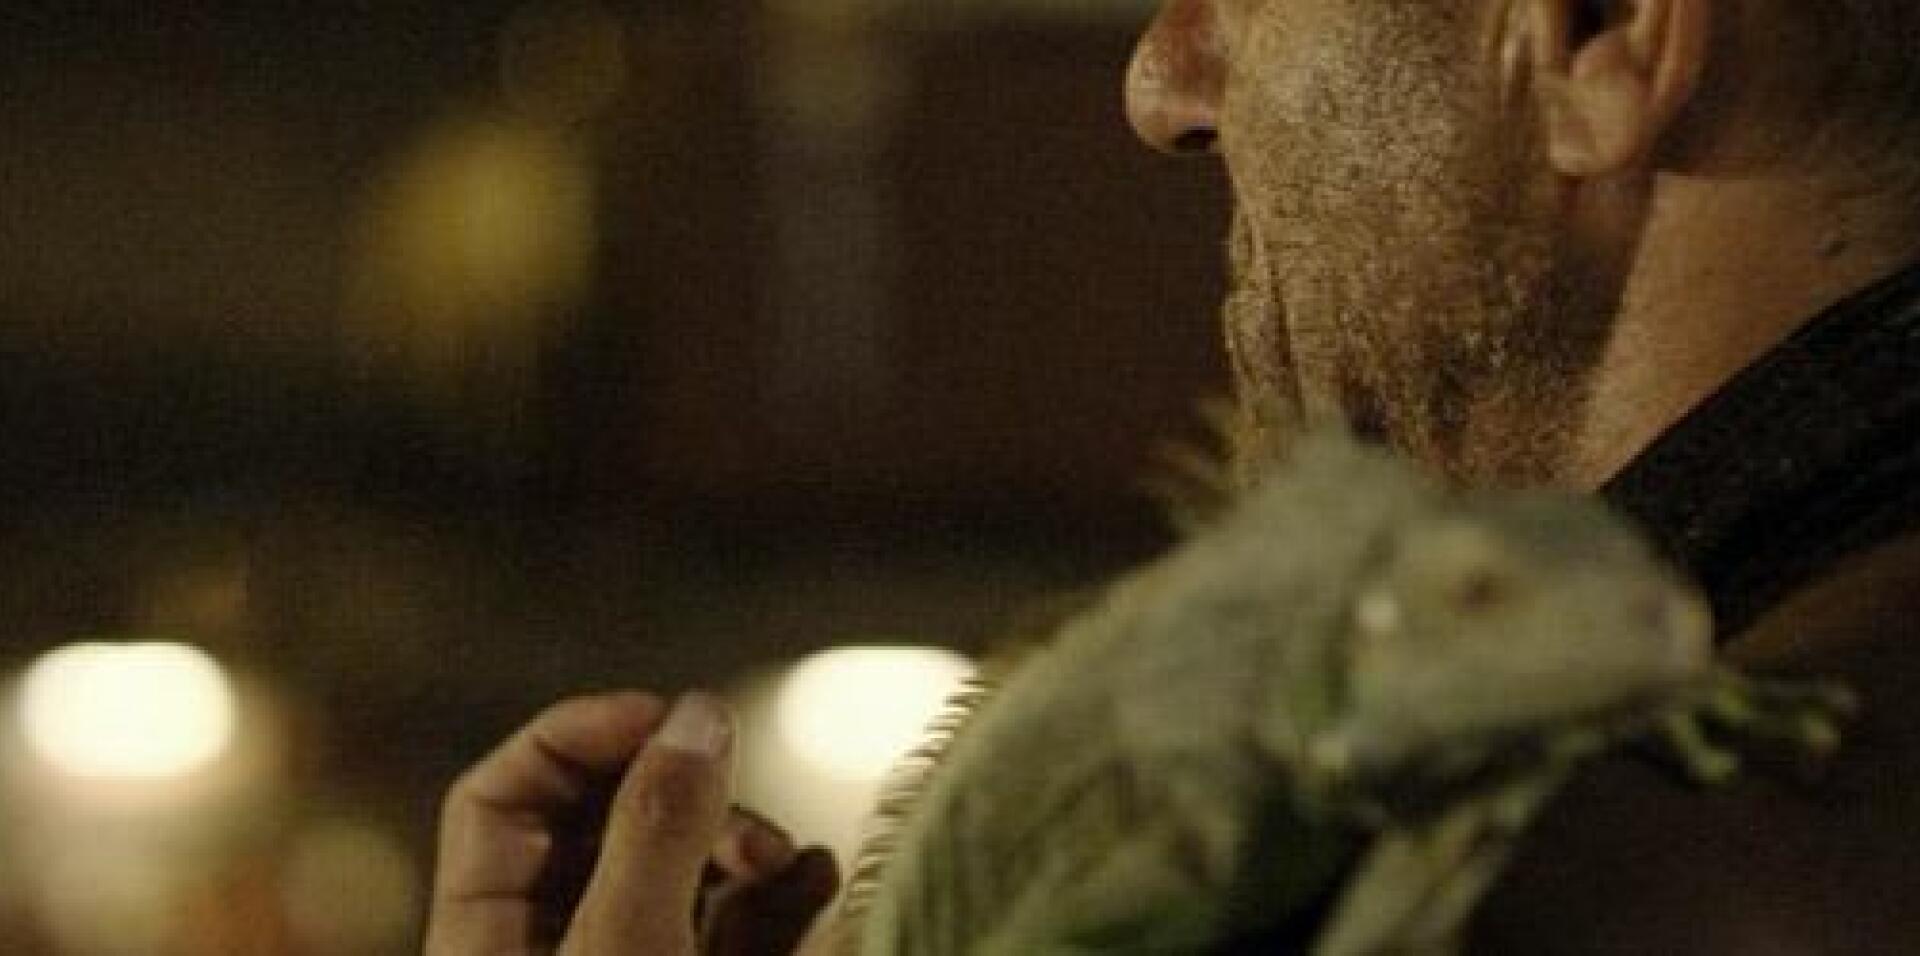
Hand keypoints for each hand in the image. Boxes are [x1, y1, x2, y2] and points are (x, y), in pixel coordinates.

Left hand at [425, 691, 840, 954]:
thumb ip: (655, 832)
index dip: (575, 737)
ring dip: (743, 840)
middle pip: (606, 820)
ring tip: (783, 855)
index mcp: (489, 940)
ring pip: (682, 869)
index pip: (503, 798)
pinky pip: (739, 924)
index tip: (660, 716)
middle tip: (734, 793)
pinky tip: (818, 878)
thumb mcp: (624, 949)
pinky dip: (780, 894)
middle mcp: (558, 948)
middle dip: (682, 791)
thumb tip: (698, 714)